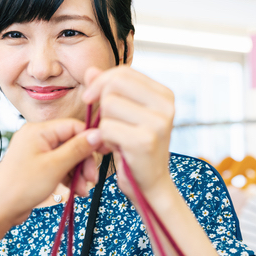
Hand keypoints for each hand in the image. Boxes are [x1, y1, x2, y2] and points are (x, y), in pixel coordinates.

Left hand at [0, 119, 101, 225]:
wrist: (0, 210)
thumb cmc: (22, 186)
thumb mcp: (55, 166)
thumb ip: (78, 148)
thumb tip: (98, 134)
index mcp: (38, 130)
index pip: (73, 126)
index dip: (90, 139)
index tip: (104, 152)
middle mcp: (37, 137)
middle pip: (72, 142)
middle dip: (84, 161)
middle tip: (92, 179)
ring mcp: (37, 152)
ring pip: (68, 156)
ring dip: (79, 173)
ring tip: (83, 190)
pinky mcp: (37, 166)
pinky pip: (60, 166)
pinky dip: (69, 177)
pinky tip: (76, 191)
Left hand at [82, 66, 175, 200]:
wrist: (149, 185)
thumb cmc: (135, 148)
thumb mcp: (124, 115)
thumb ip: (108, 90)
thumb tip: (90, 70)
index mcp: (164, 95)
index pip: (124, 72)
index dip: (101, 82)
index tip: (90, 98)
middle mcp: (165, 105)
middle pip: (114, 85)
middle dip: (101, 104)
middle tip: (107, 124)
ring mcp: (158, 122)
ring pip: (108, 106)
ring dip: (103, 125)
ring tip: (116, 139)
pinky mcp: (145, 140)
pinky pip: (106, 128)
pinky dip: (104, 140)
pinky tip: (116, 149)